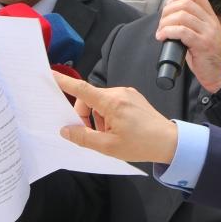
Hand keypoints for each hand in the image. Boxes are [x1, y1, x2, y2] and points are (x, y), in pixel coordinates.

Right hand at [55, 72, 178, 162]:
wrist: (170, 142)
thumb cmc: (142, 144)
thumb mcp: (108, 146)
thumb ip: (84, 137)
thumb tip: (66, 130)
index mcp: (112, 102)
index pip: (81, 89)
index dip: (64, 82)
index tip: (50, 74)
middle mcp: (119, 92)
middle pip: (89, 99)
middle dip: (85, 116)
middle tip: (92, 134)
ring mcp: (128, 93)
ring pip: (100, 102)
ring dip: (98, 118)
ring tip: (110, 135)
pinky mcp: (133, 97)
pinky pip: (112, 103)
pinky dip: (108, 115)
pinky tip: (118, 130)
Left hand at [155, 0, 220, 92]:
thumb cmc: (210, 59)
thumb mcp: (204, 37)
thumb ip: (192, 26)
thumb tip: (170, 20)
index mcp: (211, 18)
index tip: (169, 6)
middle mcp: (211, 23)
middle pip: (186, 3)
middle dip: (168, 10)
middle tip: (162, 22)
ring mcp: (208, 33)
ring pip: (182, 16)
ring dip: (165, 22)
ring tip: (161, 31)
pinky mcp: (203, 45)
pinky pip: (182, 31)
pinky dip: (168, 32)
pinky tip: (162, 37)